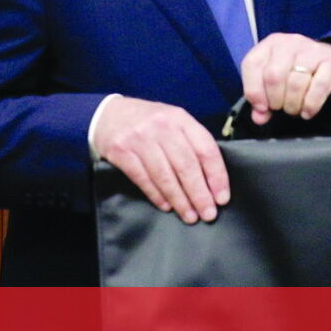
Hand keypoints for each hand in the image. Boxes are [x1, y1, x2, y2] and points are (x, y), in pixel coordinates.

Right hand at [93, 96, 228, 223]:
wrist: (108, 114)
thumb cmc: (148, 122)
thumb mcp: (173, 121)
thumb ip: (191, 142)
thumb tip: (212, 179)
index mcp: (180, 118)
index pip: (205, 149)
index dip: (217, 176)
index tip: (222, 197)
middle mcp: (162, 126)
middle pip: (186, 165)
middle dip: (200, 194)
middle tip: (208, 214)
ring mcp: (140, 138)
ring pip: (165, 175)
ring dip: (180, 200)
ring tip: (190, 216)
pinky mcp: (121, 151)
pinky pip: (143, 179)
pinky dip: (157, 195)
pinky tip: (166, 206)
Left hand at [240, 33, 330, 125]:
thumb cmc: (298, 72)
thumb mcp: (276, 81)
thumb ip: (262, 99)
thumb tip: (259, 117)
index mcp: (270, 44)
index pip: (252, 65)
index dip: (253, 91)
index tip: (262, 107)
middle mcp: (289, 43)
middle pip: (274, 76)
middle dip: (275, 100)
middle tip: (281, 108)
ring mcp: (312, 50)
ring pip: (295, 83)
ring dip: (293, 105)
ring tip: (295, 109)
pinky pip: (318, 87)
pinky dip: (311, 104)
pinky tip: (307, 112)